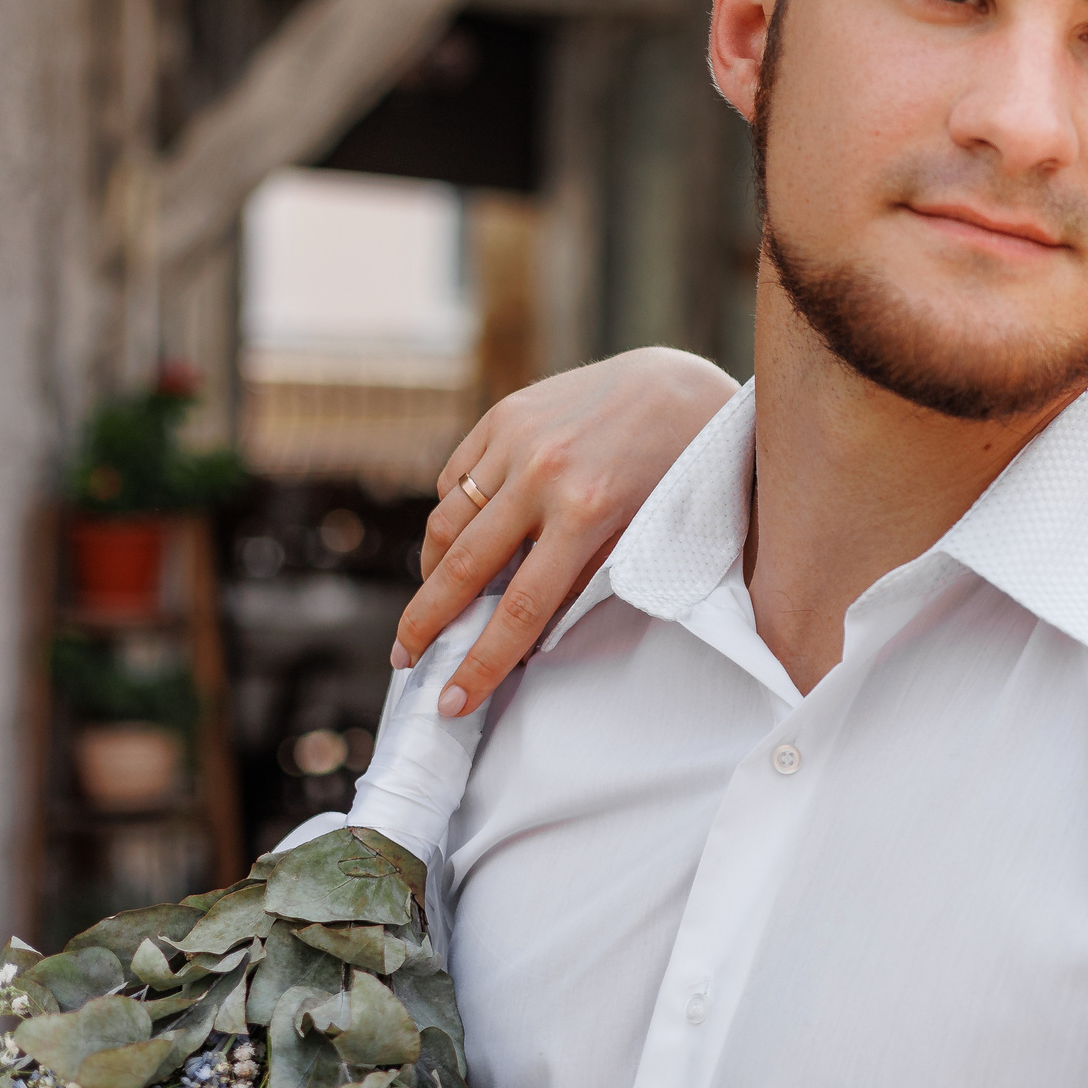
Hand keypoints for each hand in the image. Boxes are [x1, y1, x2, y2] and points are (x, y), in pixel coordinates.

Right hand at [392, 348, 739, 714]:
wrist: (681, 386)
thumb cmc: (682, 471)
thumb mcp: (653, 534)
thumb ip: (591, 579)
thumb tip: (533, 634)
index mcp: (589, 513)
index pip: (522, 610)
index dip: (482, 663)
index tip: (451, 701)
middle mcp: (544, 475)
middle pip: (463, 568)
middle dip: (427, 623)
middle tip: (406, 660)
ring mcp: (518, 440)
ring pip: (448, 521)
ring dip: (432, 571)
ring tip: (430, 607)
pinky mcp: (504, 416)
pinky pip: (457, 478)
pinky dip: (452, 515)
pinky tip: (460, 541)